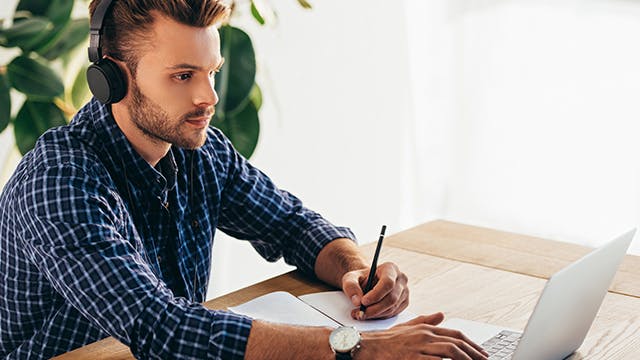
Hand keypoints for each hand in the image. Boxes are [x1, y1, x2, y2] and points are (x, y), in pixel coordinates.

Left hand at [342, 261, 408, 319]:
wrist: (367, 283)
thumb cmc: (361, 278)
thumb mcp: (351, 278)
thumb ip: (351, 287)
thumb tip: (357, 301)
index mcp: (390, 268)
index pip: (388, 283)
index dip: (376, 294)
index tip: (363, 302)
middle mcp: (401, 279)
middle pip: (391, 298)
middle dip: (374, 309)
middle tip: (360, 313)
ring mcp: (404, 292)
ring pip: (392, 308)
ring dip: (375, 314)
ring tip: (360, 314)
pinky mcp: (404, 303)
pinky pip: (393, 313)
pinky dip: (379, 316)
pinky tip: (369, 314)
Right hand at [355, 313, 488, 359]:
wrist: (367, 347)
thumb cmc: (386, 341)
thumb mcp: (407, 327)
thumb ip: (425, 321)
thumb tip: (442, 315)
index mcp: (425, 329)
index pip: (455, 335)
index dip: (471, 344)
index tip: (481, 353)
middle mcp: (425, 336)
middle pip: (456, 343)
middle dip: (474, 353)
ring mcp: (419, 347)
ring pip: (450, 351)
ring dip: (466, 359)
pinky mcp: (412, 358)